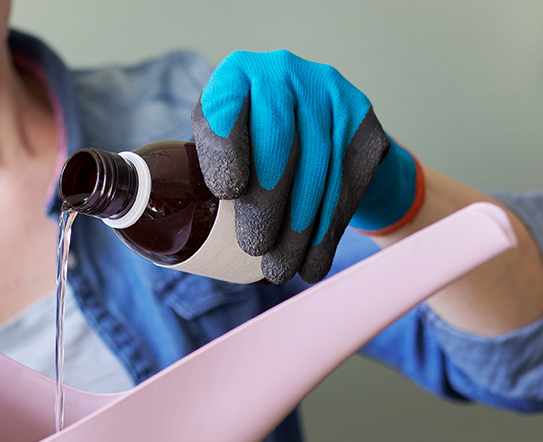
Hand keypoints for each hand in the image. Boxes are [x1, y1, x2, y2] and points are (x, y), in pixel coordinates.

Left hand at [192, 50, 421, 283]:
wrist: (314, 124)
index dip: (227, 150)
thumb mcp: (217, 142)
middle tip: (255, 249)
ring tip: (281, 268)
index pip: (227, 108)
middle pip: (278, 145)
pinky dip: (329, 230)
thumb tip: (179, 217)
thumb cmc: (248, 140)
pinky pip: (347, 182)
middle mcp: (283, 72)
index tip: (228, 192)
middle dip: (266, 206)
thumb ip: (201, 166)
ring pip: (318, 170)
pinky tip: (314, 262)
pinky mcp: (362, 121)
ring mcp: (329, 92)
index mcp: (236, 75)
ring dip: (299, 230)